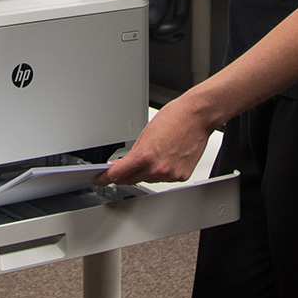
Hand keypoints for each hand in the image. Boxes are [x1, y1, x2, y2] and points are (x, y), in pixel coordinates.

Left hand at [92, 96, 214, 185]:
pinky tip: (167, 156)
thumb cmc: (174, 118)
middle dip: (125, 175)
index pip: (117, 174)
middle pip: (131, 180)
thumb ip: (133, 153)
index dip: (105, 178)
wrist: (196, 116)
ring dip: (146, 171)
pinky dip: (162, 171)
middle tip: (122, 166)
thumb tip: (124, 165)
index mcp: (144, 156)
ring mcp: (169, 174)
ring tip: (155, 152)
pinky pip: (164, 178)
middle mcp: (156, 168)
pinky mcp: (181, 176)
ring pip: (149, 179)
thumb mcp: (145, 133)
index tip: (100, 179)